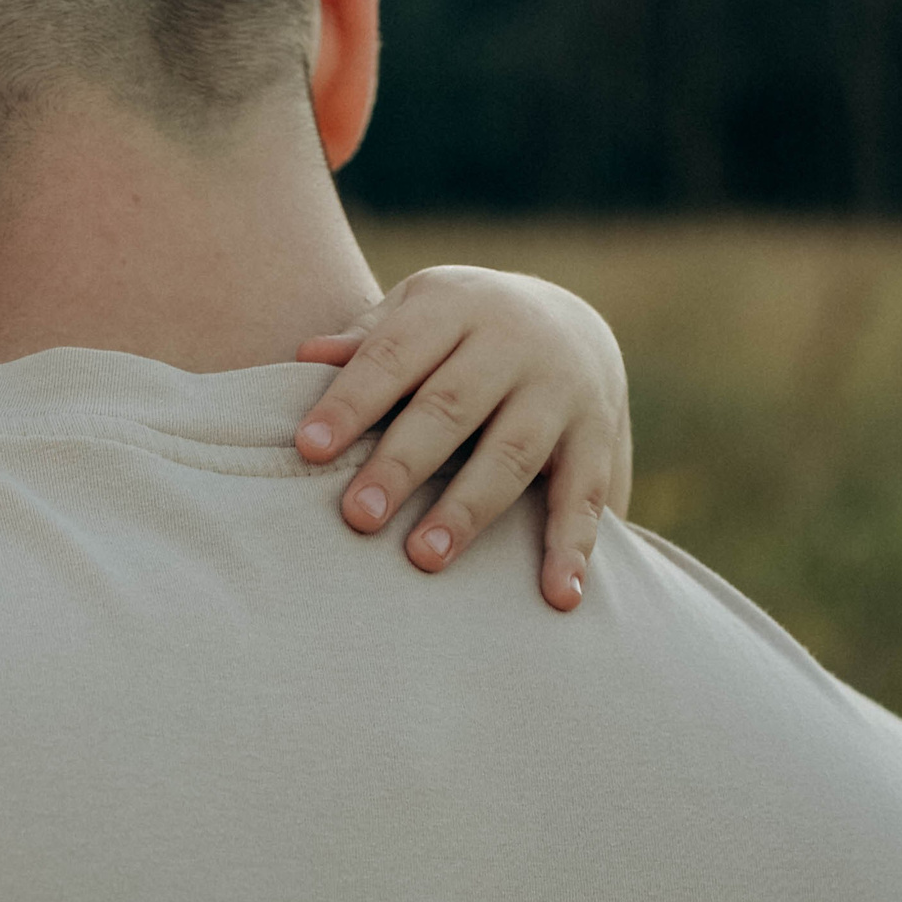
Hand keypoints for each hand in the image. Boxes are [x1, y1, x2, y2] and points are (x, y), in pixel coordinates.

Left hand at [292, 266, 632, 611]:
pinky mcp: (597, 437)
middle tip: (358, 516)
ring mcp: (561, 390)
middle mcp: (513, 342)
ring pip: (512, 454)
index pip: (394, 354)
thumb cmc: (458, 330)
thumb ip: (367, 340)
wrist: (570, 320)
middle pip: (451, 406)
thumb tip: (304, 355)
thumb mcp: (416, 312)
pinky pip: (586, 494)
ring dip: (468, 510)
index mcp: (453, 307)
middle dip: (403, 463)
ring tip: (424, 558)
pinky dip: (572, 546)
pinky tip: (557, 595)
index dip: (351, 401)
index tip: (309, 449)